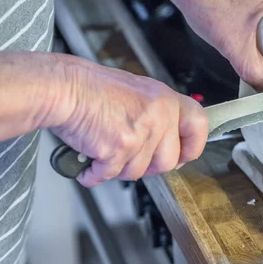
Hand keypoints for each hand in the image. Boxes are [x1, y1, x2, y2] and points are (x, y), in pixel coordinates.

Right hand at [47, 56, 207, 186]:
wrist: (63, 88)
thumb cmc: (92, 89)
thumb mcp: (138, 93)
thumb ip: (158, 115)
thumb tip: (168, 141)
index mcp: (166, 99)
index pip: (199, 125)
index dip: (193, 146)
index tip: (184, 155)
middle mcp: (159, 114)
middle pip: (169, 161)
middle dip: (149, 167)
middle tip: (131, 159)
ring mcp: (141, 132)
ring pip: (139, 172)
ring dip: (119, 169)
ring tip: (105, 151)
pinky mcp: (120, 147)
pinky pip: (111, 175)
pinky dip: (96, 174)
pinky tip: (90, 163)